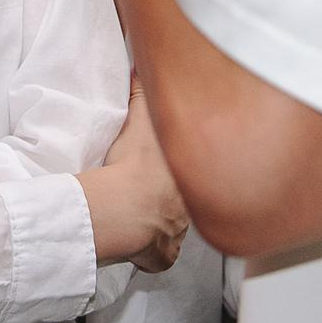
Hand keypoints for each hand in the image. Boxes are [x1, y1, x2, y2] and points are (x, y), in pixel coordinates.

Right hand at [78, 80, 188, 272]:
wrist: (126, 207)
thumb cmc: (135, 164)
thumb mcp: (139, 120)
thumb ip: (141, 94)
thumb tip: (142, 67)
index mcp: (190, 173)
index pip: (194, 169)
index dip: (179, 167)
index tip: (165, 166)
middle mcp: (191, 206)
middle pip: (187, 199)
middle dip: (176, 195)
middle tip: (154, 188)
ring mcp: (178, 233)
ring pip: (176, 227)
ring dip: (163, 222)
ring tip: (144, 214)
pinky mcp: (162, 255)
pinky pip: (160, 255)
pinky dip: (152, 252)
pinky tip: (141, 244)